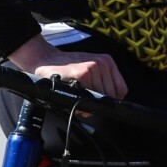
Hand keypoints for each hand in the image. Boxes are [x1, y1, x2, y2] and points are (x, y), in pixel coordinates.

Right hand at [6, 36, 127, 98]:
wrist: (45, 59)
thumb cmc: (66, 68)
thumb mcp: (88, 70)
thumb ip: (101, 85)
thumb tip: (107, 107)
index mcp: (107, 61)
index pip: (121, 89)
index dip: (111, 100)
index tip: (99, 103)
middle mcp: (103, 63)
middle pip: (112, 95)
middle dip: (99, 103)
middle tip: (85, 100)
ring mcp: (93, 67)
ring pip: (101, 97)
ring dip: (90, 103)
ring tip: (77, 95)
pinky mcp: (83, 73)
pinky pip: (90, 96)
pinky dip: (83, 102)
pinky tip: (74, 94)